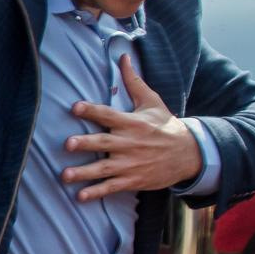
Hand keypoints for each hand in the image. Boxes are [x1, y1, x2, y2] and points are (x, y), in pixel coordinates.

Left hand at [64, 56, 200, 200]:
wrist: (189, 154)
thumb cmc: (165, 125)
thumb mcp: (152, 102)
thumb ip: (133, 81)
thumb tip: (122, 56)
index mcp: (132, 123)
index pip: (109, 114)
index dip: (92, 110)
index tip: (75, 107)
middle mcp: (129, 144)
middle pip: (105, 143)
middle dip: (86, 143)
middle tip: (68, 144)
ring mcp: (130, 164)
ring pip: (104, 169)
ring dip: (84, 173)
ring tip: (65, 176)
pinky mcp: (133, 179)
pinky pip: (112, 187)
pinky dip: (97, 192)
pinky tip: (80, 196)